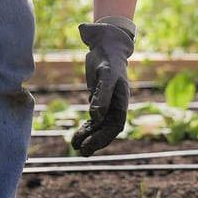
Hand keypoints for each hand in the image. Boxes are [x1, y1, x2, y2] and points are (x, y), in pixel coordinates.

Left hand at [69, 17, 135, 155]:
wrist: (106, 44)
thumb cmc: (108, 58)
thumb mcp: (105, 74)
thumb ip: (101, 96)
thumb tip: (96, 118)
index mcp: (122, 99)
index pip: (115, 124)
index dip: (103, 137)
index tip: (89, 145)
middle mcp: (116, 104)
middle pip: (108, 129)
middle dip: (96, 141)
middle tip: (82, 152)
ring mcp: (108, 103)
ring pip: (99, 126)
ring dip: (89, 136)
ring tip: (75, 146)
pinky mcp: (98, 100)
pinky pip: (93, 119)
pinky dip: (86, 128)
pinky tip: (76, 137)